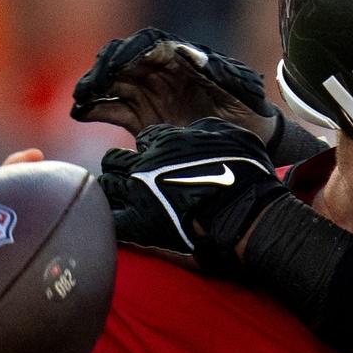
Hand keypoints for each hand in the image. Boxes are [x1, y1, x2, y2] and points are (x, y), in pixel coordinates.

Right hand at [72, 27, 276, 144]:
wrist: (254, 142)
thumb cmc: (251, 111)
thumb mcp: (242, 91)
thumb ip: (216, 71)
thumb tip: (183, 51)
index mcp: (181, 58)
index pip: (146, 44)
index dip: (127, 52)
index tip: (112, 64)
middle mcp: (160, 72)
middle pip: (122, 62)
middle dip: (102, 71)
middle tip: (86, 87)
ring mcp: (149, 94)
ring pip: (113, 84)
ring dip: (94, 89)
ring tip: (79, 101)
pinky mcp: (142, 118)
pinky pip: (114, 109)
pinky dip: (96, 109)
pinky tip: (81, 113)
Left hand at [97, 120, 287, 272]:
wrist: (245, 212)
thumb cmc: (246, 174)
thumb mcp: (232, 134)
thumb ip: (206, 129)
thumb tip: (195, 130)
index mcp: (166, 141)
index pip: (145, 139)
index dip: (150, 148)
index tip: (157, 157)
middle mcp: (145, 163)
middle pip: (115, 159)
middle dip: (122, 166)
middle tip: (134, 178)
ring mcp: (138, 194)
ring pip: (106, 186)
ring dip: (113, 192)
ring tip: (122, 200)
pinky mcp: (139, 224)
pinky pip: (111, 220)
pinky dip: (111, 221)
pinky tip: (118, 223)